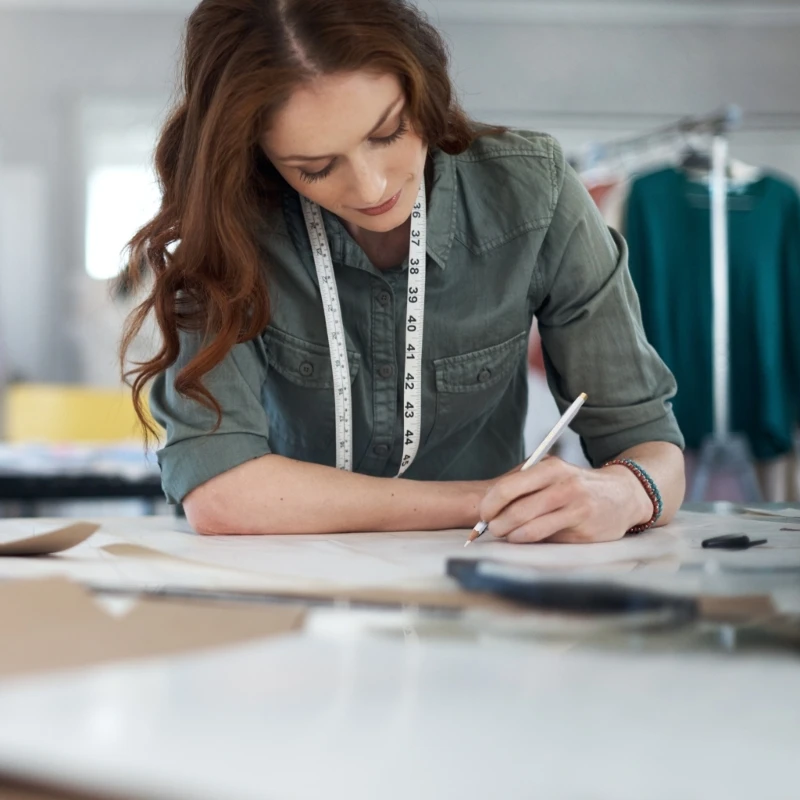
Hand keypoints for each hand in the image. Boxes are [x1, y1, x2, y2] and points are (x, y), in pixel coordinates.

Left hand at [478, 458, 652, 543]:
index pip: (509, 486)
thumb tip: (489, 507)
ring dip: (509, 534)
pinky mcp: (584, 529)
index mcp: (551, 468)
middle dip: (496, 522)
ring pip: (529, 526)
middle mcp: (564, 485)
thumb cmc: (577, 486)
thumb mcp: (554, 474)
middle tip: (490, 528)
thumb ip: (525, 485)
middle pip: (516, 508)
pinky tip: (522, 538)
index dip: (489, 503)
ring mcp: (575, 508)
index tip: (482, 513)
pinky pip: (547, 538)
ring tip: (504, 534)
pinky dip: (528, 540)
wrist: (623, 495)